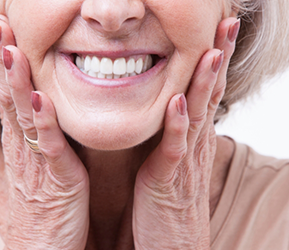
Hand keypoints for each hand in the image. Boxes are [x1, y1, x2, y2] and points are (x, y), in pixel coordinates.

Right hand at [0, 16, 88, 249]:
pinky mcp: (55, 176)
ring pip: (22, 113)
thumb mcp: (31, 156)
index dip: (3, 55)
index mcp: (21, 136)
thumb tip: (7, 95)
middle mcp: (23, 142)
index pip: (8, 87)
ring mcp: (36, 158)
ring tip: (10, 47)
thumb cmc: (42, 198)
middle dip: (3, 55)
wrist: (42, 244)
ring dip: (16, 80)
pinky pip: (48, 145)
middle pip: (9, 92)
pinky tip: (38, 98)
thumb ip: (24, 125)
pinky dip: (42, 121)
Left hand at [133, 18, 239, 248]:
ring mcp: (184, 161)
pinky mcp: (168, 179)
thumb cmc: (170, 201)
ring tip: (211, 52)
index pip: (207, 92)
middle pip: (210, 95)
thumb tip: (173, 108)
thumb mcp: (174, 160)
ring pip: (197, 115)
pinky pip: (174, 148)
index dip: (214, 61)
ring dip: (205, 83)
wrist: (174, 245)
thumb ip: (175, 134)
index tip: (218, 31)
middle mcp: (194, 145)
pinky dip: (177, 124)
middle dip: (218, 58)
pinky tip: (179, 102)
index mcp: (193, 138)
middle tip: (227, 24)